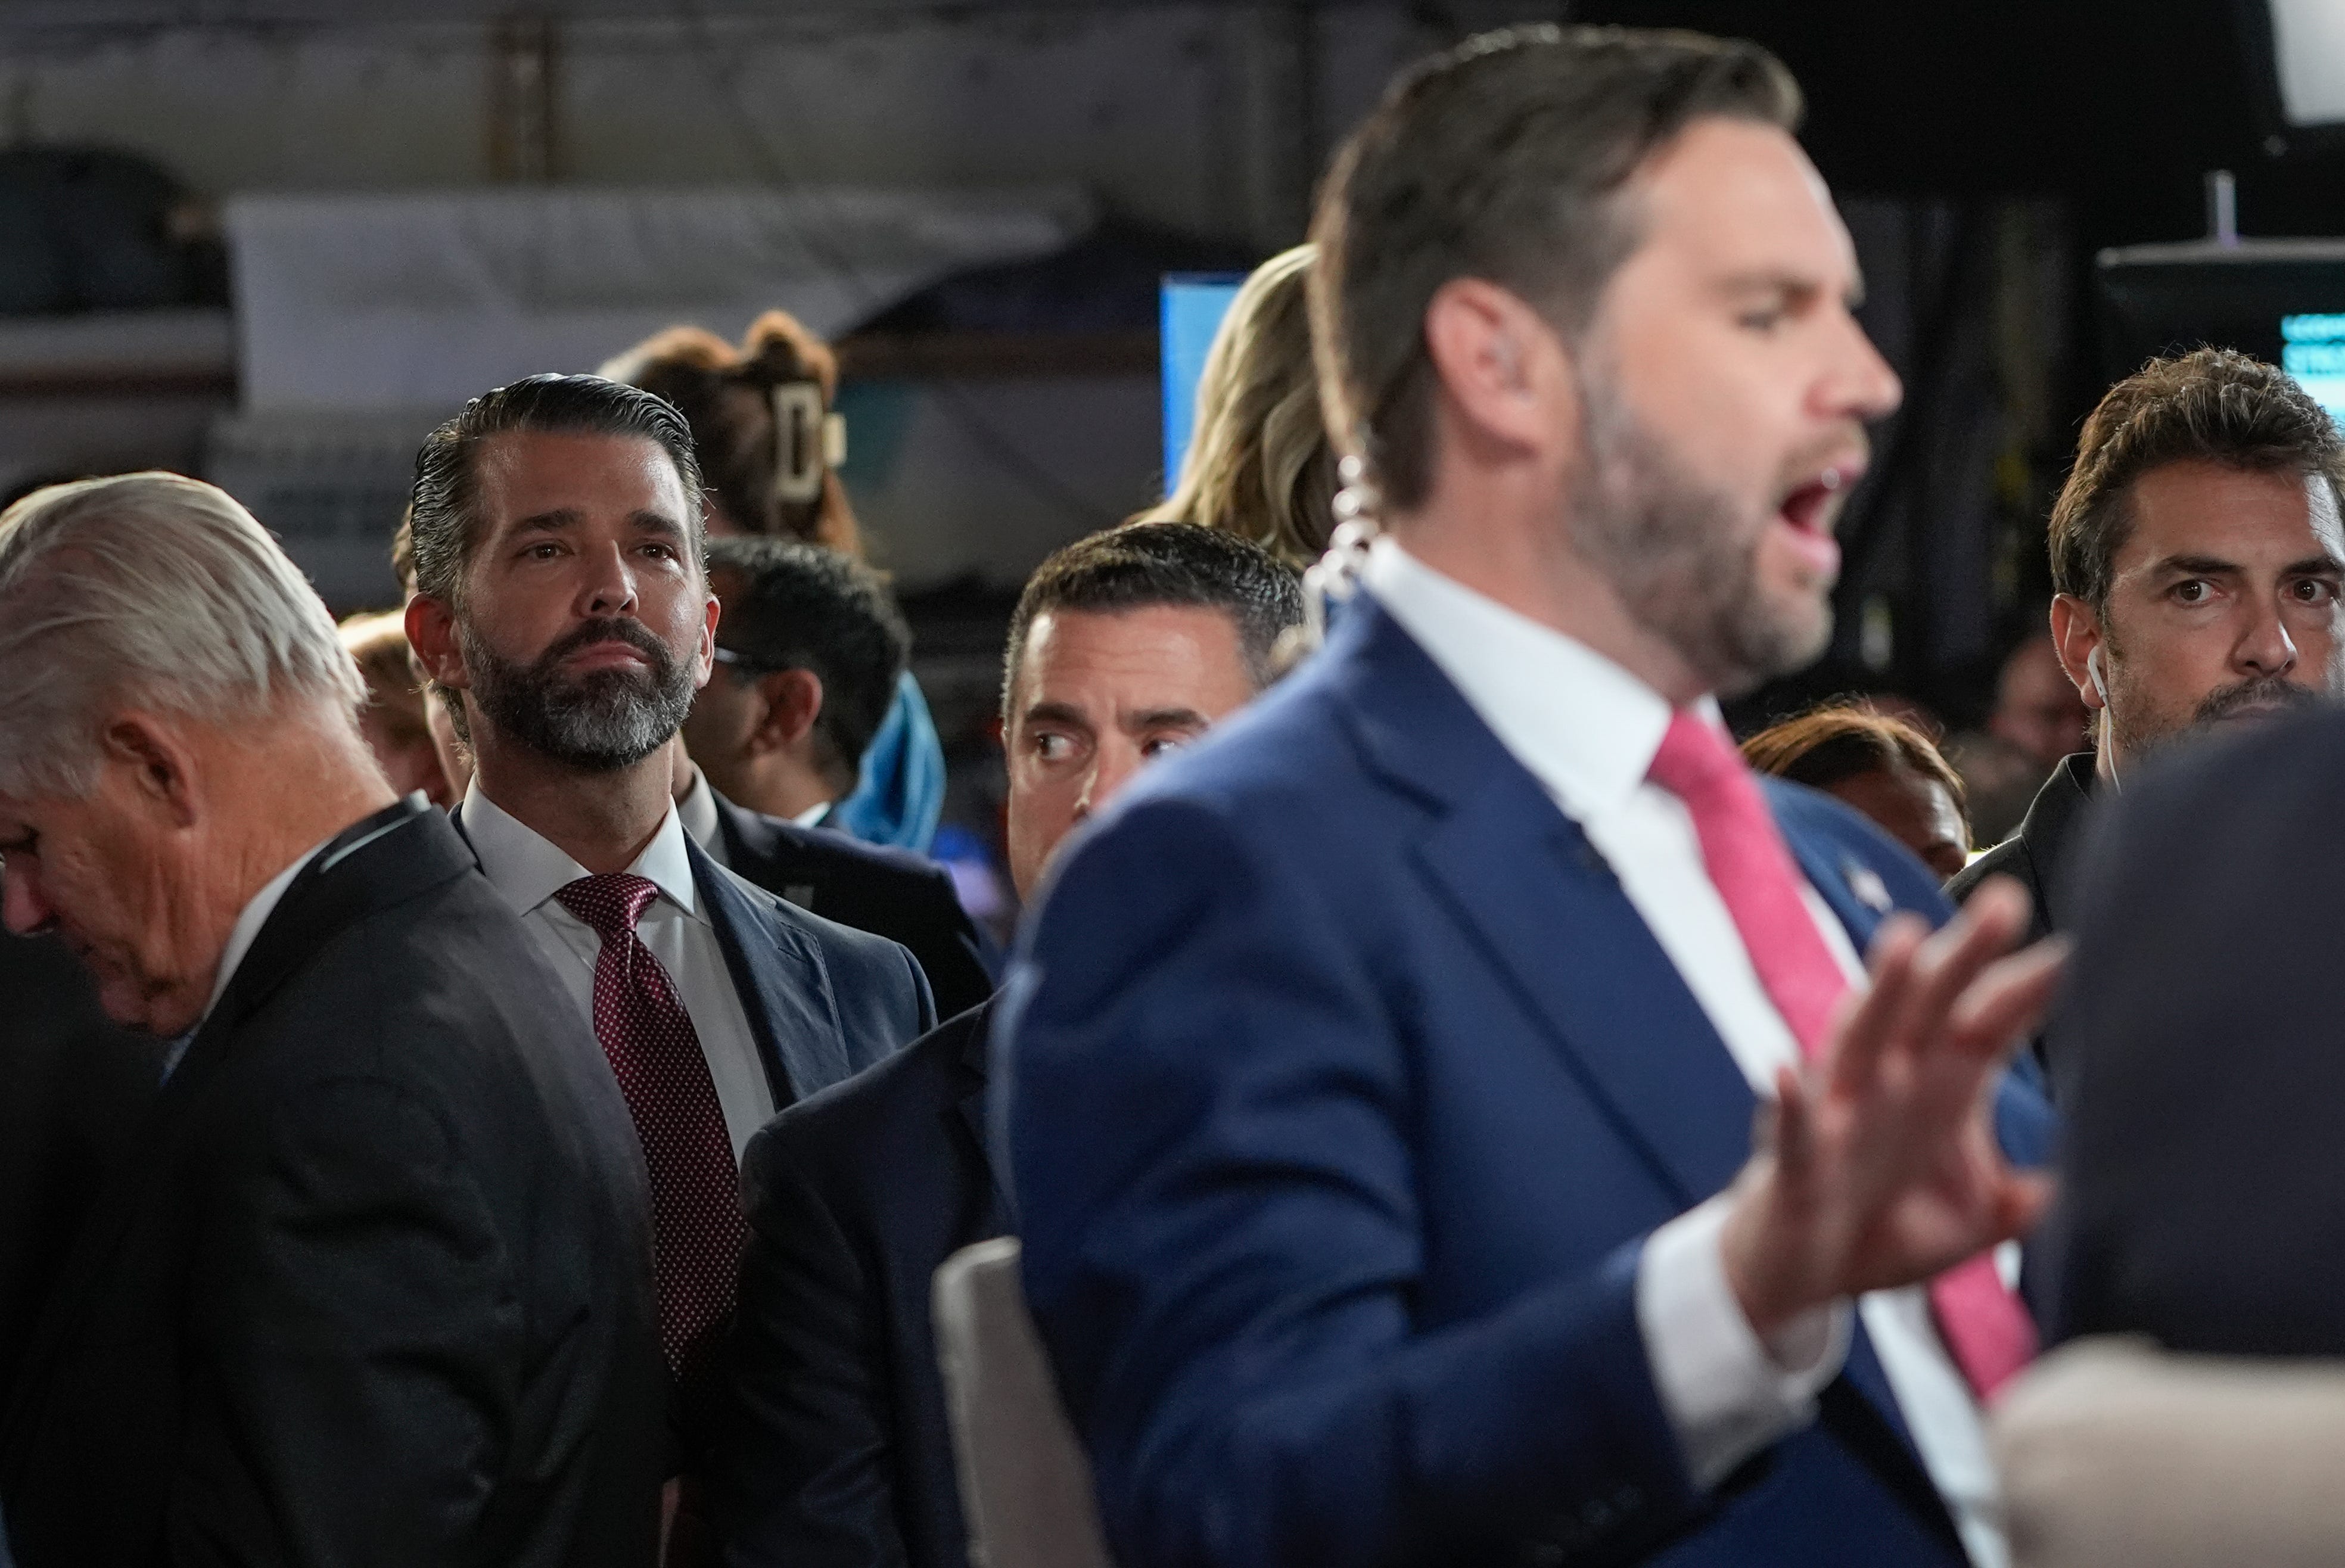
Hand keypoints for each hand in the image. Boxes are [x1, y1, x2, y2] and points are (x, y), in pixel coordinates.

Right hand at [1718, 876, 2064, 1338]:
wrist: (1794, 1278)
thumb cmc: (1879, 1231)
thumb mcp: (1966, 1225)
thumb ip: (2014, 1205)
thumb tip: (2060, 1190)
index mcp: (1936, 1091)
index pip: (1985, 1026)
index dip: (2026, 990)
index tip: (2073, 950)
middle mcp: (1888, 1085)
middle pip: (1930, 1007)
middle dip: (1966, 955)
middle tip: (2006, 902)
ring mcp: (1839, 1116)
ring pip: (1860, 1040)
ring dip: (1882, 992)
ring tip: (1905, 941)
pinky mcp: (1796, 1162)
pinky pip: (1793, 1129)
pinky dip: (1788, 1104)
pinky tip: (1783, 1074)